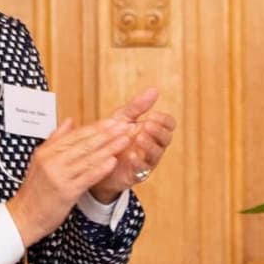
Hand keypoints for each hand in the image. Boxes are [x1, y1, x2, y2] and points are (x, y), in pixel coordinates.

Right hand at [6, 118, 134, 244]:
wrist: (24, 215)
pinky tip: (113, 162)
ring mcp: (59, 176)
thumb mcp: (41, 160)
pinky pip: (87, 177)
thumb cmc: (36, 189)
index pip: (76, 135)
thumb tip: (70, 120)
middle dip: (107, 134)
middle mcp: (52, 161)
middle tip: (125, 125)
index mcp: (47, 151)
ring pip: (88, 158)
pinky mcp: (65, 191)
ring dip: (109, 148)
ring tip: (126, 139)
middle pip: (84, 144)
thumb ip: (56, 139)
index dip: (97, 127)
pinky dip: (100, 169)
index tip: (114, 120)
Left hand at [86, 87, 178, 201]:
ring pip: (156, 154)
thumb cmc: (112, 137)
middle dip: (158, 131)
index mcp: (152, 131)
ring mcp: (146, 160)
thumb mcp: (122, 118)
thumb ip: (138, 106)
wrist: (94, 161)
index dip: (164, 120)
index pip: (168, 124)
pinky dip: (139, 162)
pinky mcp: (136, 174)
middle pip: (166, 138)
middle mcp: (153, 146)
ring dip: (150, 145)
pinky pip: (143, 169)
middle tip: (147, 125)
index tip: (153, 115)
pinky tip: (132, 155)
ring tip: (140, 138)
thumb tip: (154, 89)